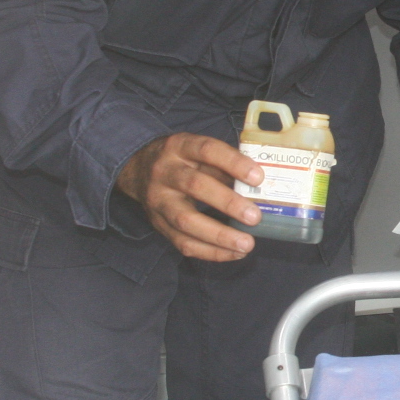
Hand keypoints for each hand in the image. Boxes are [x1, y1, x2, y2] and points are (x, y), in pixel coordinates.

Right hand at [116, 133, 263, 260]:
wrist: (138, 171)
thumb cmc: (182, 161)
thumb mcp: (198, 152)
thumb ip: (224, 165)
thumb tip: (261, 187)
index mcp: (180, 147)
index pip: (207, 150)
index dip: (233, 163)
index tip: (258, 177)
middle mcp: (165, 171)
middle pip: (195, 186)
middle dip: (228, 203)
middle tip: (255, 217)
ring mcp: (158, 200)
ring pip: (186, 220)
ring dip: (219, 235)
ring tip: (246, 244)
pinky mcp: (158, 224)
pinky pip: (183, 242)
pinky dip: (210, 251)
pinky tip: (233, 253)